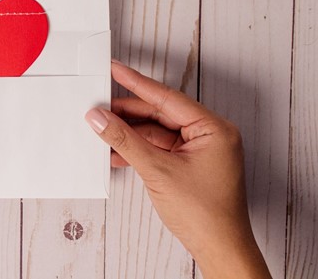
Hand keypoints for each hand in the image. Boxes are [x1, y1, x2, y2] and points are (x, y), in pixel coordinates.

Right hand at [85, 60, 270, 278]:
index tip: (116, 70)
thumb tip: (101, 119)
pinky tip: (115, 151)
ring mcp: (199, 150)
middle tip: (99, 106)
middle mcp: (209, 134)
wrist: (219, 248)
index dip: (137, 83)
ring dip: (129, 134)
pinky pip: (158, 148)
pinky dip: (137, 149)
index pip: (167, 98)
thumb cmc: (206, 214)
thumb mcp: (157, 170)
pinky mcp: (189, 163)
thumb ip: (125, 140)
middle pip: (160, 113)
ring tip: (101, 129)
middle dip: (128, 113)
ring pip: (156, 132)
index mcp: (213, 128)